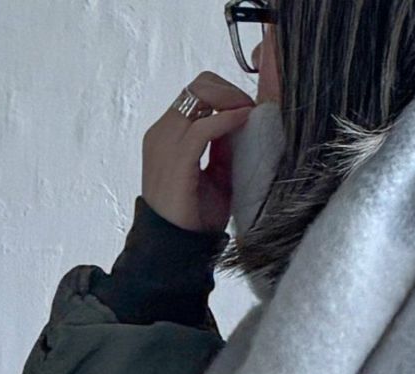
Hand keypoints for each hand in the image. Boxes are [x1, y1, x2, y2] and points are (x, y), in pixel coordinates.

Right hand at [141, 71, 255, 233]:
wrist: (175, 247)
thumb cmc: (194, 216)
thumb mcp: (215, 175)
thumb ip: (223, 148)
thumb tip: (243, 124)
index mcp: (167, 134)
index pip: (196, 93)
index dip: (225, 93)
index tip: (248, 108)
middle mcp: (162, 132)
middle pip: (198, 85)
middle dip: (230, 91)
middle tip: (251, 109)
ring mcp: (165, 142)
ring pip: (200, 95)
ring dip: (231, 99)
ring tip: (251, 115)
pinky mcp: (176, 158)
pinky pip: (205, 125)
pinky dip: (228, 118)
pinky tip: (246, 121)